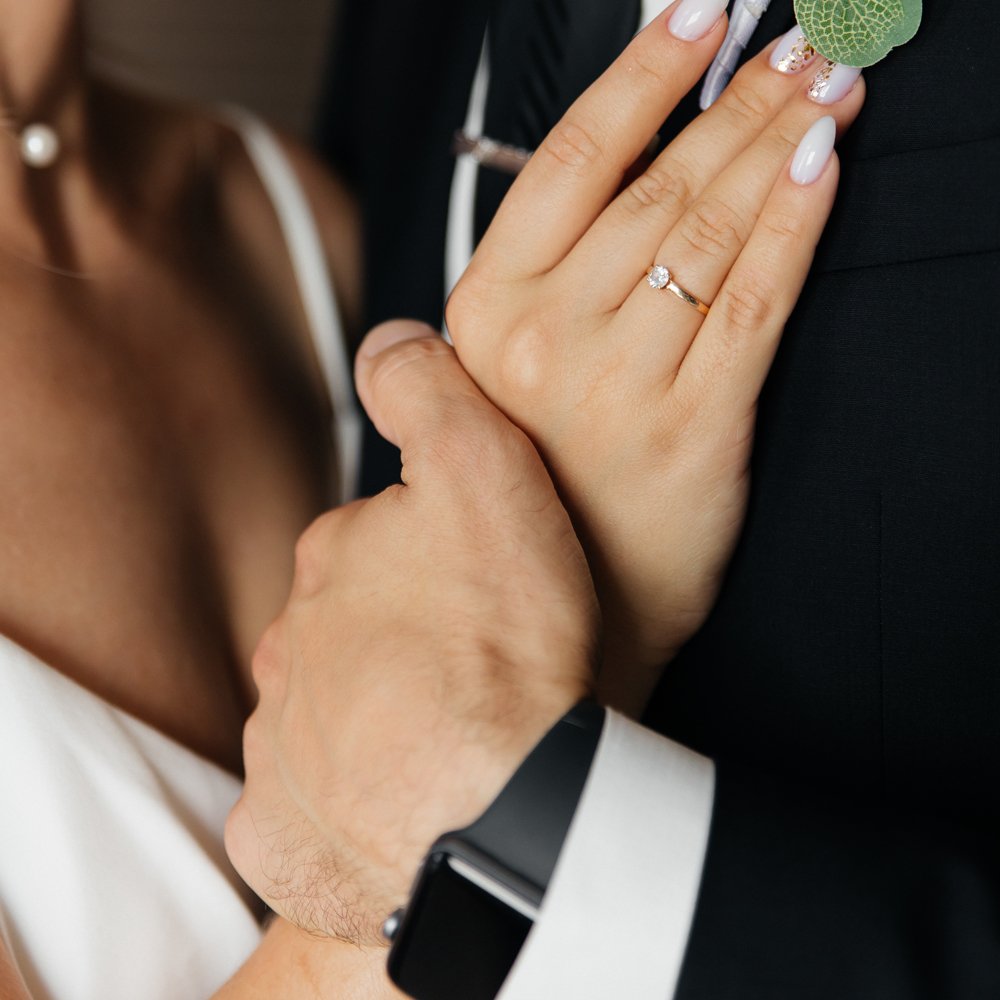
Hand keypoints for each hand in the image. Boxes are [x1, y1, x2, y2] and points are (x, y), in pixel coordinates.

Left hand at [226, 321, 595, 943]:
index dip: (432, 562)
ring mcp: (277, 750)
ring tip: (453, 740)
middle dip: (398, 640)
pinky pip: (309, 811)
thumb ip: (427, 391)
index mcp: (330, 564)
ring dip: (379, 721)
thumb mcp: (483, 474)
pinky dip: (350, 804)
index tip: (477, 589)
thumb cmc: (502, 647)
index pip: (369, 545)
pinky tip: (407, 804)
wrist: (496, 811)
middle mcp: (287, 650)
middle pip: (344, 631)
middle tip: (472, 667)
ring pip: (329, 718)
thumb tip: (386, 340)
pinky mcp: (282, 837)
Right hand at [447, 9, 864, 712]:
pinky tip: (826, 171)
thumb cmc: (537, 487)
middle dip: (741, 100)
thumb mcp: (495, 380)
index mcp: (485, 315)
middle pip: (657, 184)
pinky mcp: (695, 425)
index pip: (571, 162)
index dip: (644, 75)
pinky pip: (755, 303)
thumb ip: (535, 282)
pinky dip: (797, 228)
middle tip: (797, 42)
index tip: (698, 16)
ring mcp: (620, 382)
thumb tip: (606, 168)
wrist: (574, 607)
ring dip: (781, 145)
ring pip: (710, 232)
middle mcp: (545, 339)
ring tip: (827, 86)